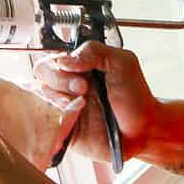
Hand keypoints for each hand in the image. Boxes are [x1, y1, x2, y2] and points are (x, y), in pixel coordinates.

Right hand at [33, 42, 158, 161]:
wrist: (144, 129)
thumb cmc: (135, 96)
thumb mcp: (122, 62)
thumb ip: (95, 51)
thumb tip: (64, 60)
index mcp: (77, 70)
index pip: (50, 62)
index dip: (59, 67)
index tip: (80, 75)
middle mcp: (66, 89)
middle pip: (40, 80)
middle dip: (58, 82)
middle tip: (82, 90)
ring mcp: (64, 111)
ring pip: (39, 102)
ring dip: (57, 102)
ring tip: (81, 107)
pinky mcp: (64, 132)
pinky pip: (46, 127)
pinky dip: (54, 122)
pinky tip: (71, 121)